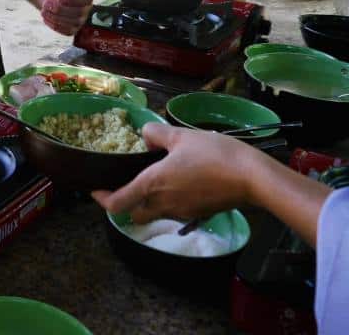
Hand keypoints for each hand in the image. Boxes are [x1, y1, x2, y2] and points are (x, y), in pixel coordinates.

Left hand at [41, 0, 93, 34]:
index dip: (72, 0)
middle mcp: (87, 8)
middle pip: (78, 13)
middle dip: (60, 9)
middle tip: (46, 3)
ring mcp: (81, 20)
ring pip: (72, 24)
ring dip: (55, 17)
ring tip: (44, 9)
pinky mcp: (73, 29)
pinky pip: (67, 31)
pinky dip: (54, 25)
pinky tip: (46, 17)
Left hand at [91, 124, 259, 223]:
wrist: (253, 178)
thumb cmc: (214, 154)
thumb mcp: (181, 136)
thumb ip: (157, 134)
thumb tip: (145, 134)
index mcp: (152, 184)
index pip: (118, 203)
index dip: (102, 199)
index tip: (95, 191)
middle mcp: (163, 204)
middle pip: (135, 213)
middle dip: (128, 203)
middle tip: (129, 185)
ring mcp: (182, 212)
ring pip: (156, 213)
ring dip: (150, 202)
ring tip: (157, 179)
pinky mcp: (199, 214)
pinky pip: (176, 211)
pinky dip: (171, 201)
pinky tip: (182, 182)